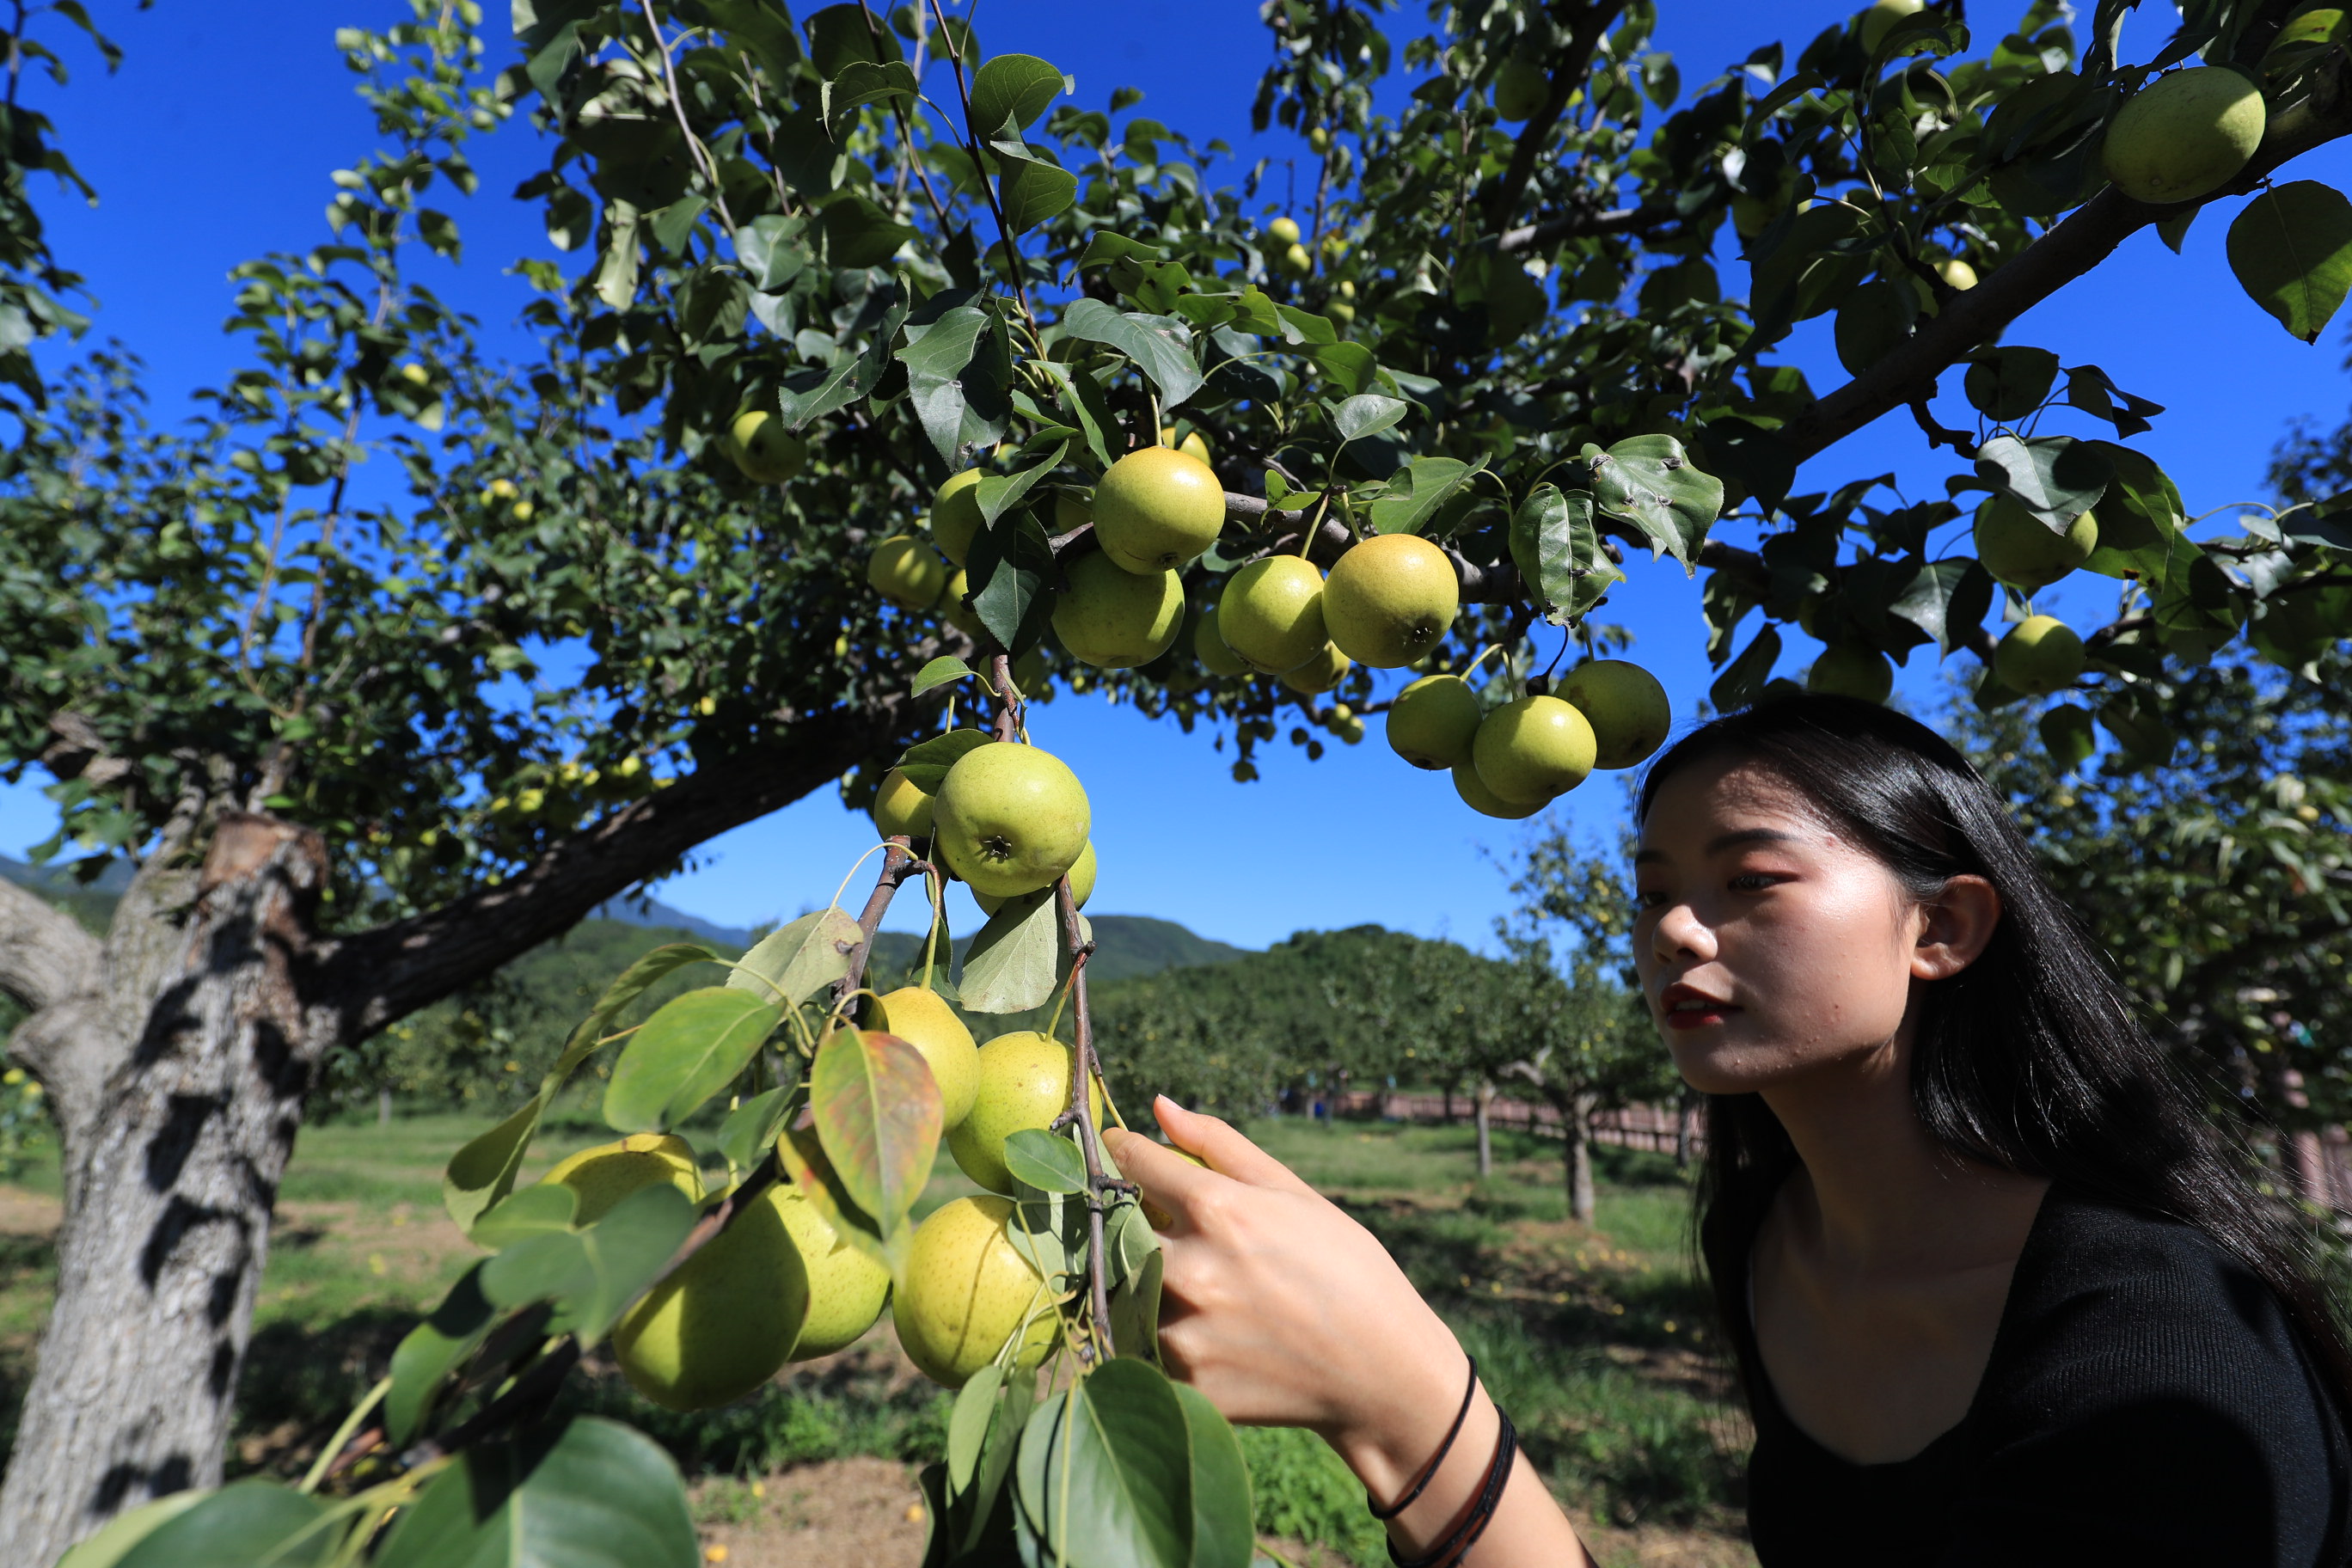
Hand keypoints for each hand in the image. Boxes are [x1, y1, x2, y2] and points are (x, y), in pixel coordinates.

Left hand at [1104, 1099, 1465, 1482]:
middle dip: (1135, 1223)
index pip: (1132, 1164)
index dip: (1126, 1154)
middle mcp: (1188, 1269)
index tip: (1125, 1152)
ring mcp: (1182, 1332)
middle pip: (1118, 1229)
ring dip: (1148, 1282)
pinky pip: (1146, 1347)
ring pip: (1127, 1290)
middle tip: (1179, 1234)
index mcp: (1216, 1209)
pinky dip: (1166, 1334)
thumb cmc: (1346, 1268)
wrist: (1385, 1371)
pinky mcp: (1184, 1383)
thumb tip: (1159, 1106)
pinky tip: (1215, 1335)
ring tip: (1207, 1292)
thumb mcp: (1292, 1192)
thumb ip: (1218, 1144)